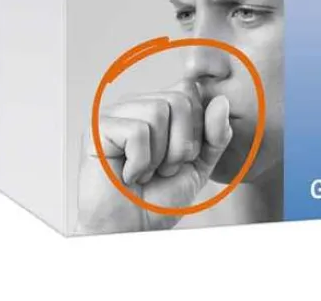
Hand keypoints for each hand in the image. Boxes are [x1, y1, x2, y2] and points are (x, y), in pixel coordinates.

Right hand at [77, 81, 231, 233]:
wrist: (131, 230)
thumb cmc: (159, 198)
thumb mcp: (201, 164)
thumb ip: (217, 133)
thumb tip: (222, 100)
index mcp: (161, 106)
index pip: (192, 89)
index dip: (199, 126)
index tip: (186, 155)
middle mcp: (138, 103)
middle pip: (180, 99)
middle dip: (182, 143)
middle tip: (165, 168)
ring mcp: (116, 113)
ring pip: (158, 111)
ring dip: (160, 155)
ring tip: (146, 172)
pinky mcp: (98, 128)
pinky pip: (137, 131)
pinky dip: (140, 162)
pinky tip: (129, 175)